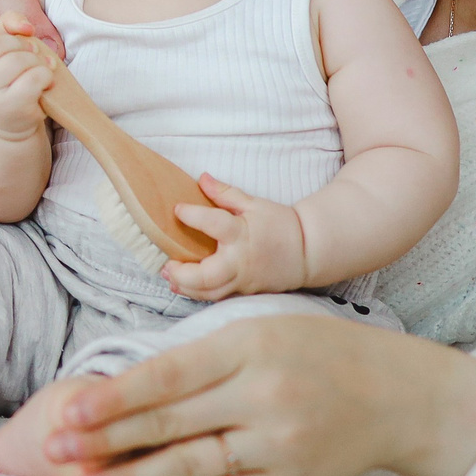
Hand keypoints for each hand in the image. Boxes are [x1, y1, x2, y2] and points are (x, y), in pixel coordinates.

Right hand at [0, 17, 53, 143]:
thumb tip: (25, 26)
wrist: (4, 121)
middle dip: (22, 44)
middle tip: (29, 52)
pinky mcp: (8, 107)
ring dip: (37, 61)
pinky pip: (34, 77)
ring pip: (19, 60)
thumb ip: (7, 24)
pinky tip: (43, 82)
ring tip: (39, 68)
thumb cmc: (2, 76)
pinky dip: (46, 76)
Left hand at [36, 316, 475, 475]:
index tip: (68, 408)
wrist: (398, 395)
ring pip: (190, 466)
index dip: (114, 396)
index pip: (168, 375)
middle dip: (105, 438)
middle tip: (54, 449)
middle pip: (170, 422)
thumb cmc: (316, 351)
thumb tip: (126, 385)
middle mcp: (263, 396)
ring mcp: (278, 444)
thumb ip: (201, 356)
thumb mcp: (260, 329)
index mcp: (249, 346)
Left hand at [162, 175, 306, 299]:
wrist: (308, 252)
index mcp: (242, 234)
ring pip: (210, 293)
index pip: (213, 224)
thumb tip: (202, 178)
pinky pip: (220, 297)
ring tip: (171, 277)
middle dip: (182, 273)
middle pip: (206, 276)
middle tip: (166, 264)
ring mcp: (243, 281)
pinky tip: (187, 286)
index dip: (191, 215)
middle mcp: (240, 262)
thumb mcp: (254, 204)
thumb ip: (225, 193)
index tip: (177, 209)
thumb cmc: (281, 225)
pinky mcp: (246, 292)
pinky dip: (201, 294)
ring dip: (187, 288)